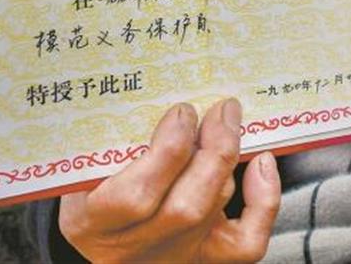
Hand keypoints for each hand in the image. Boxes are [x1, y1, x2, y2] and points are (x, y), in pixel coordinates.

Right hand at [59, 98, 279, 262]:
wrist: (107, 237)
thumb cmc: (95, 188)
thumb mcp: (86, 167)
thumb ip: (113, 142)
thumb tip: (169, 102)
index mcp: (92, 221)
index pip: (134, 198)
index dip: (168, 151)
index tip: (182, 112)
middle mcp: (133, 247)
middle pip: (185, 207)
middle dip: (213, 149)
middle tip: (222, 110)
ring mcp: (172, 256)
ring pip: (213, 212)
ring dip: (228, 160)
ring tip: (227, 123)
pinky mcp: (205, 259)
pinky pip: (246, 241)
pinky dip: (263, 201)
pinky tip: (261, 165)